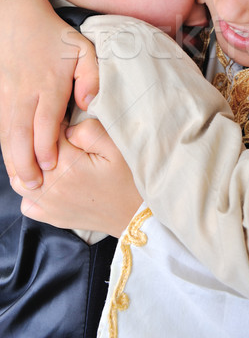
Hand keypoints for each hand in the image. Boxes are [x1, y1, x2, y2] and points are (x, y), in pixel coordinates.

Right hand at [0, 0, 98, 186]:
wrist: (17, 19)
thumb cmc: (55, 38)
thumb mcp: (83, 49)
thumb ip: (91, 77)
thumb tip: (88, 104)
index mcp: (49, 85)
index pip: (45, 122)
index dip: (46, 147)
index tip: (51, 167)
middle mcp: (25, 94)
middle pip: (21, 134)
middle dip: (26, 163)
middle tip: (35, 186)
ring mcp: (8, 96)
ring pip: (6, 133)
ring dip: (12, 159)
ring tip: (21, 182)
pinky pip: (0, 126)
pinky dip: (4, 146)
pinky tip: (11, 161)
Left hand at [11, 118, 141, 236]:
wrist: (137, 213)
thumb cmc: (129, 177)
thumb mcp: (116, 147)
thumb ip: (88, 131)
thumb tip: (65, 129)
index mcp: (68, 165)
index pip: (46, 133)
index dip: (57, 122)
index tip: (69, 122)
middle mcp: (52, 186)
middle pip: (28, 155)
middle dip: (41, 143)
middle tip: (62, 140)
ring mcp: (49, 205)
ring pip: (20, 179)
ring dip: (31, 166)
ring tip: (51, 160)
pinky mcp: (52, 217)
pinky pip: (27, 202)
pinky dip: (32, 191)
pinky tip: (49, 182)